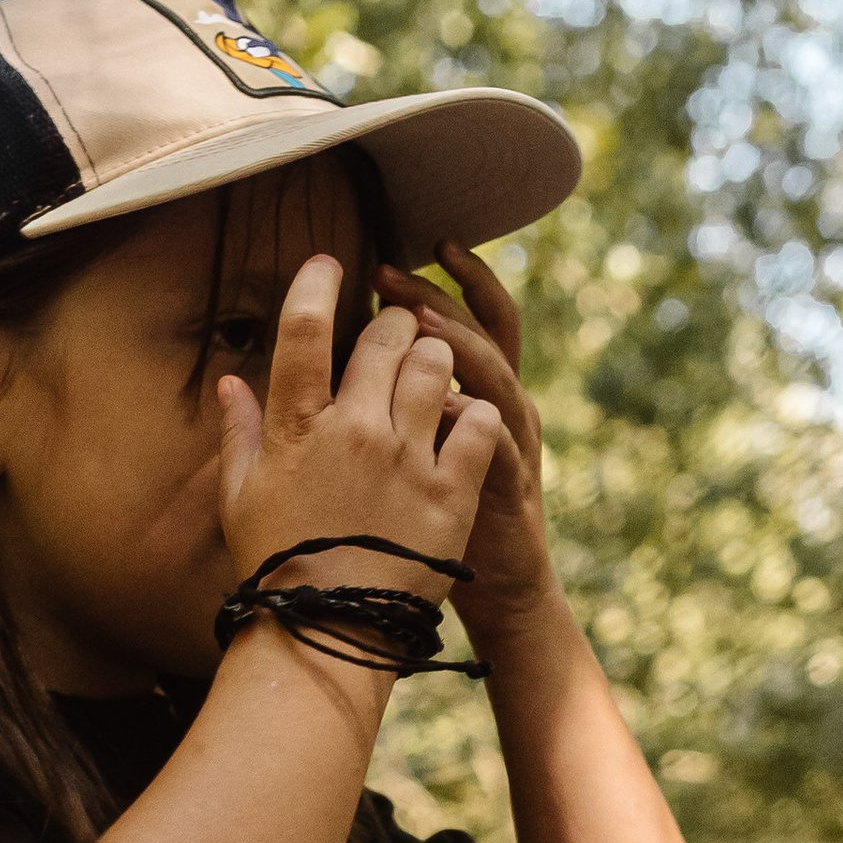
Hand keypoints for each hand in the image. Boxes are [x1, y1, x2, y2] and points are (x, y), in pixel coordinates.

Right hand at [217, 254, 501, 614]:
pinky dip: (475, 411)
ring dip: (436, 358)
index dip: (317, 282)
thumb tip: (230, 382)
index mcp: (297, 427)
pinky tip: (465, 420)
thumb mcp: (241, 500)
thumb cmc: (276, 568)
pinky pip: (477, 421)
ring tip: (432, 373)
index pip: (304, 328)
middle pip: (385, 336)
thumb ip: (239, 433)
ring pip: (436, 365)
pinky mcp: (451, 492)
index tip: (330, 264)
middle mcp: (355, 430)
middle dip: (393, 323)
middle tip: (395, 334)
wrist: (328, 636)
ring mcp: (407, 459)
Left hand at [374, 243, 557, 639]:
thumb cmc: (442, 518)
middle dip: (433, 297)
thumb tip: (331, 365)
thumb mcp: (418, 451)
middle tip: (386, 270)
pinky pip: (494, 443)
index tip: (394, 252)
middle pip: (476, 331)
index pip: (467, 317)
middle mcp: (502, 404)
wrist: (498, 590)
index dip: (442, 281)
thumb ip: (388, 405)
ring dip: (457, 344)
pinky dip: (471, 419)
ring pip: (494, 375)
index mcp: (476, 392)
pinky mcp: (509, 487)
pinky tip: (442, 402)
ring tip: (416, 320)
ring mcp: (512, 442)